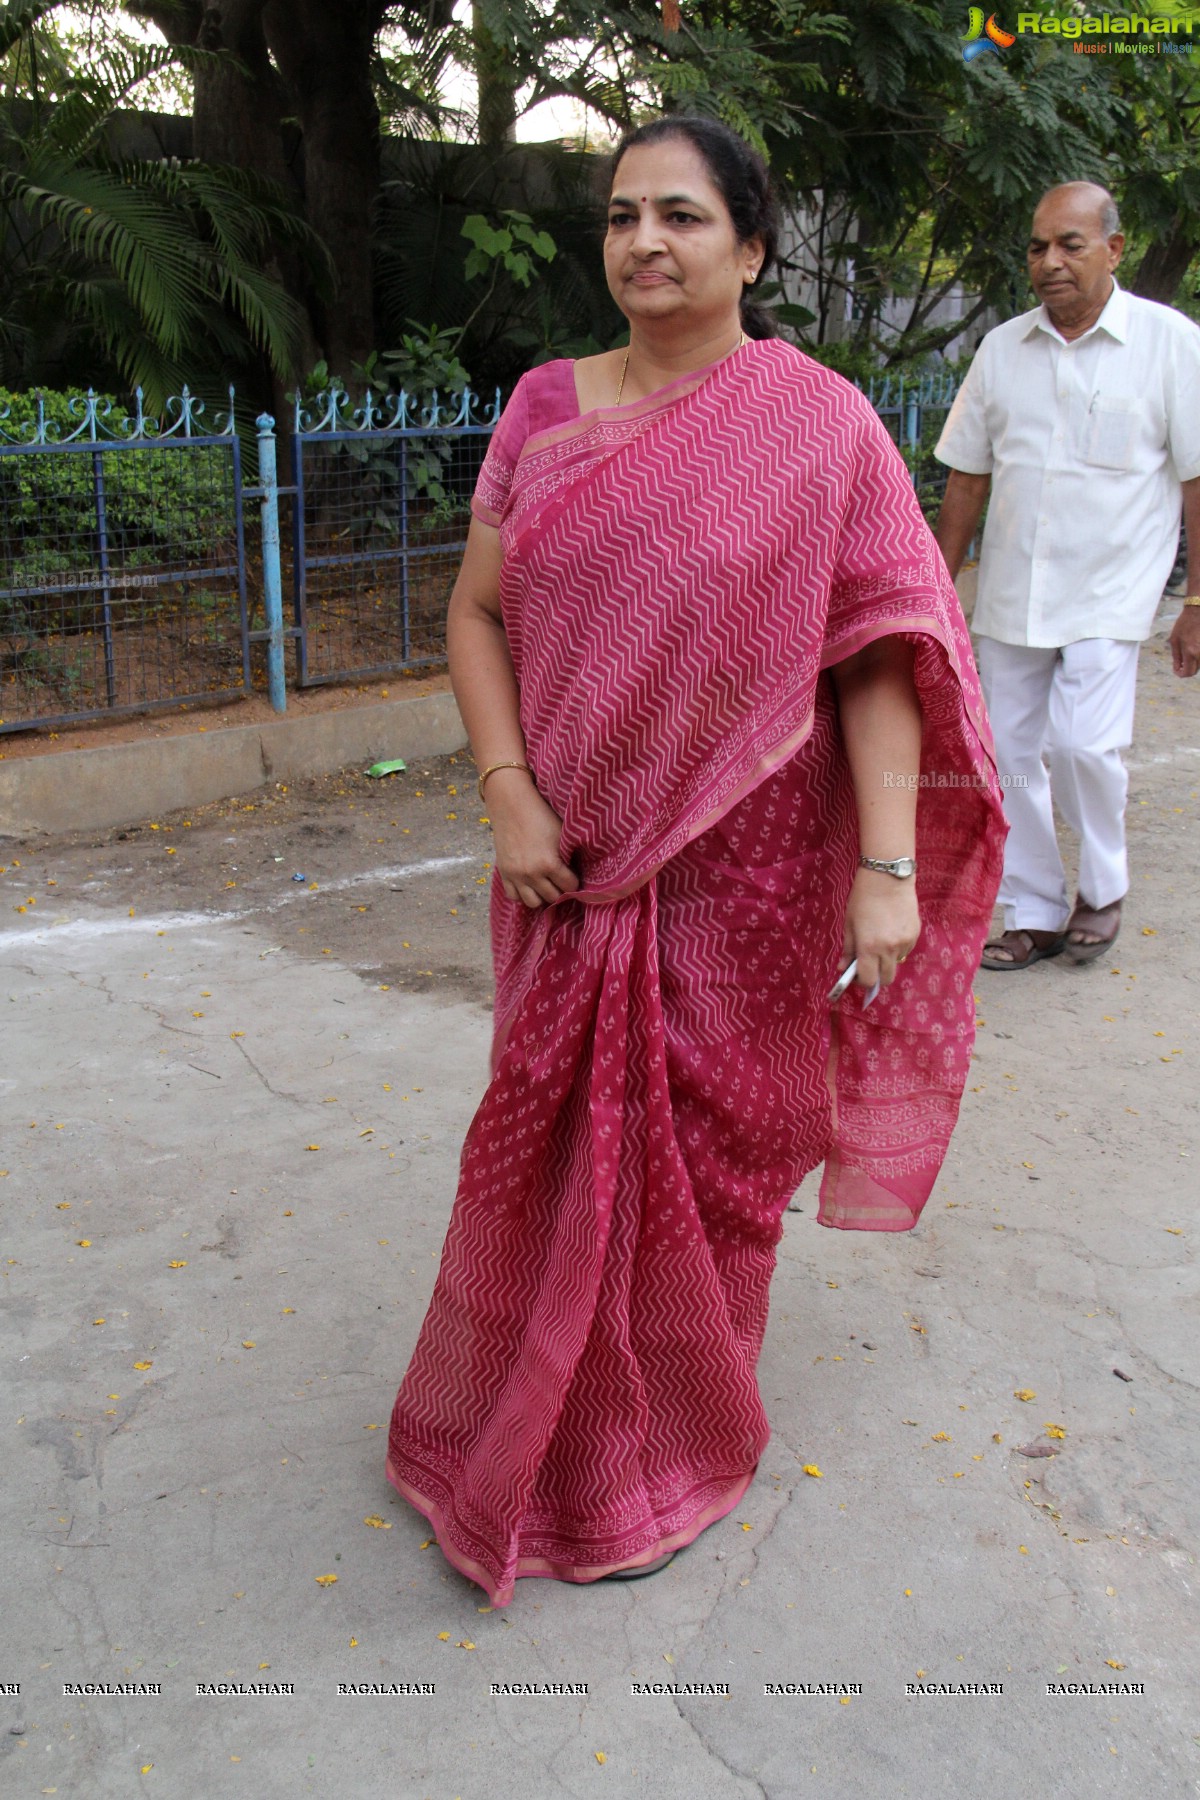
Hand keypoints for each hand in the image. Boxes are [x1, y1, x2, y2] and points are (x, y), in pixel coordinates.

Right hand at [488, 774, 580, 908]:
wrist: (512, 805)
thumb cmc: (541, 816)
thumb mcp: (562, 834)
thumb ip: (570, 855)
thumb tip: (581, 871)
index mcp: (549, 863)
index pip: (570, 886)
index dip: (575, 881)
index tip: (574, 876)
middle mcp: (532, 874)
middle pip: (552, 897)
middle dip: (560, 890)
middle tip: (562, 881)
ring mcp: (516, 875)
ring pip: (533, 902)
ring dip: (542, 896)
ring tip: (546, 885)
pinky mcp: (504, 873)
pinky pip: (514, 896)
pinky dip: (523, 894)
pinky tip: (530, 885)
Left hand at [838, 867, 919, 990]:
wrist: (888, 877)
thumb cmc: (863, 899)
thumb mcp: (849, 924)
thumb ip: (848, 950)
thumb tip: (843, 969)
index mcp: (869, 947)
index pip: (868, 980)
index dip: (861, 981)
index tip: (856, 973)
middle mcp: (889, 949)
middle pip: (886, 979)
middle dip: (876, 976)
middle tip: (869, 963)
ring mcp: (905, 943)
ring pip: (896, 964)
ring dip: (887, 961)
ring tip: (880, 941)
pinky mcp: (915, 935)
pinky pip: (905, 951)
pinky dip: (897, 948)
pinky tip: (891, 930)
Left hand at [1168, 606, 1199, 677]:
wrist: (1198, 611)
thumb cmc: (1184, 624)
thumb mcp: (1175, 640)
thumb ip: (1176, 656)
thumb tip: (1177, 667)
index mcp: (1191, 652)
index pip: (1187, 672)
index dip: (1181, 674)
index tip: (1176, 670)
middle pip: (1195, 670)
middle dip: (1186, 669)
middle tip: (1180, 663)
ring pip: (1199, 664)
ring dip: (1192, 662)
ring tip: (1186, 651)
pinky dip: (1197, 655)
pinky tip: (1192, 646)